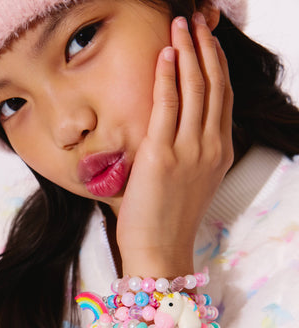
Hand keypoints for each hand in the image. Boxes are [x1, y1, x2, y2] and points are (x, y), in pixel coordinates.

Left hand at [117, 13, 233, 278]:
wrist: (158, 250)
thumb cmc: (167, 219)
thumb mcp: (191, 181)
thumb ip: (191, 151)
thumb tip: (176, 126)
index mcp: (220, 152)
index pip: (223, 97)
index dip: (216, 64)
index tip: (207, 40)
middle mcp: (210, 147)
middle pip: (214, 85)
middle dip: (205, 48)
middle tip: (195, 21)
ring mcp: (189, 151)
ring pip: (195, 89)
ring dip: (187, 51)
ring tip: (180, 25)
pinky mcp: (162, 155)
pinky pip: (167, 106)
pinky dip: (166, 76)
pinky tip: (164, 54)